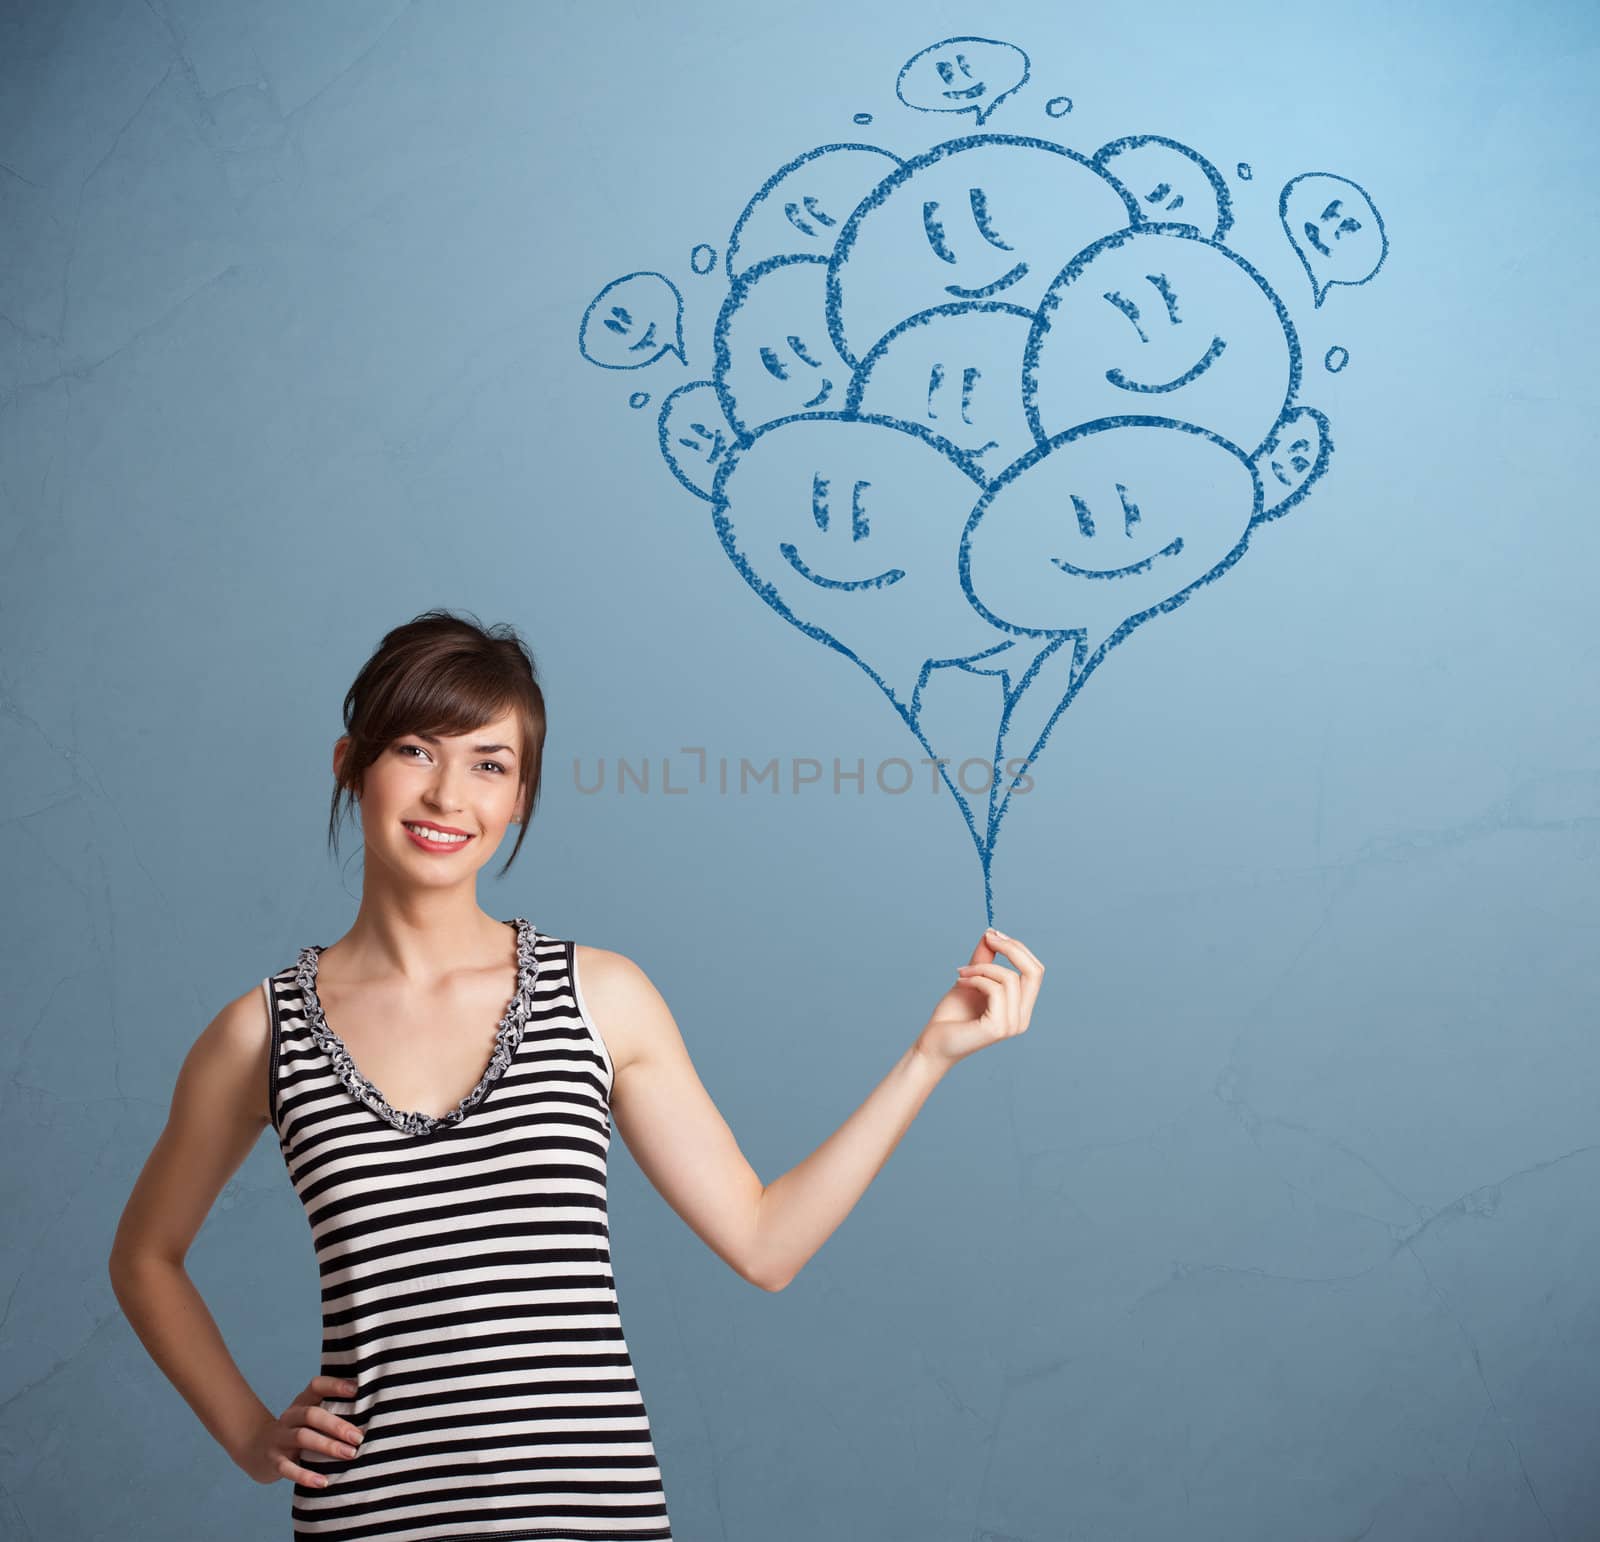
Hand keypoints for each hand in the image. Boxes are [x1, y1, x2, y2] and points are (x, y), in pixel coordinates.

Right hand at [236, 1374, 364, 1487]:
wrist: (256, 1449)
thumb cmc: (297, 1431)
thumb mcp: (310, 1418)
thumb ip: (333, 1412)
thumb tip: (373, 1414)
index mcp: (302, 1402)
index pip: (316, 1386)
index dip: (335, 1385)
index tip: (357, 1390)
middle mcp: (289, 1416)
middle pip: (312, 1415)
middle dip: (337, 1425)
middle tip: (359, 1437)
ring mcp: (279, 1438)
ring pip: (302, 1437)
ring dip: (328, 1446)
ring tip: (350, 1455)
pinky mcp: (272, 1460)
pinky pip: (287, 1468)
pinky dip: (305, 1475)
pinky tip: (323, 1482)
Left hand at [916, 927, 1044, 1067]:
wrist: (933, 1043)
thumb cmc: (952, 1015)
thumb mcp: (972, 979)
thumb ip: (985, 958)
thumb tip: (991, 932)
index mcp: (1021, 1008)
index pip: (1035, 971)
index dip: (1018, 948)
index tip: (994, 935)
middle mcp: (1022, 1018)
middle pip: (1035, 972)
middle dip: (1012, 948)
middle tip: (989, 938)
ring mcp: (1012, 1025)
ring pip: (1010, 978)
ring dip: (982, 967)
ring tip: (961, 972)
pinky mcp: (998, 1028)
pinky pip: (995, 990)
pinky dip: (977, 979)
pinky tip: (960, 982)